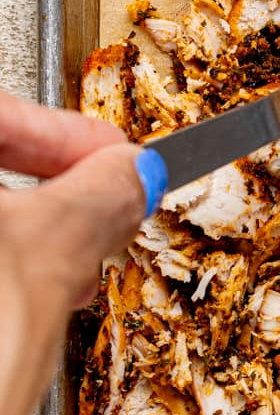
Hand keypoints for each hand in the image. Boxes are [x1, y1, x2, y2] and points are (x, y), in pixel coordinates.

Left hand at [0, 91, 164, 414]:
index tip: (122, 162)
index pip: (2, 108)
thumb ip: (100, 197)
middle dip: (50, 192)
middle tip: (104, 214)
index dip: (73, 136)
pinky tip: (20, 306)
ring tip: (67, 275)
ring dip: (21, 241)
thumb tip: (130, 173)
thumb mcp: (50, 257)